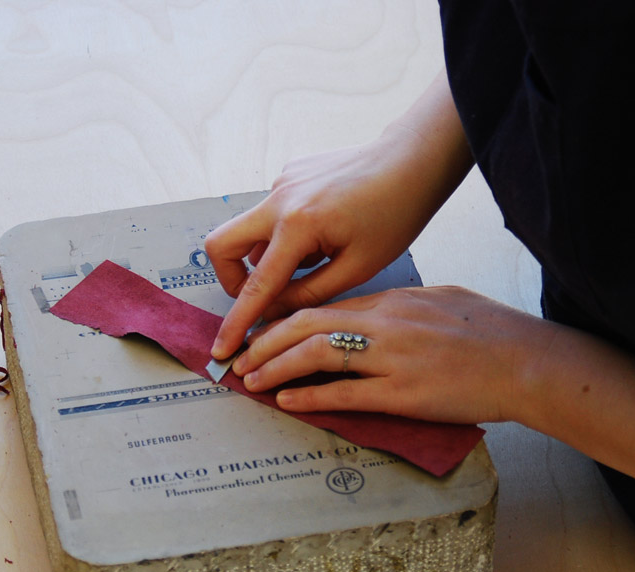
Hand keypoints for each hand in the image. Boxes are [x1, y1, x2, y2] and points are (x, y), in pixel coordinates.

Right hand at [206, 142, 438, 357]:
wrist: (412, 161)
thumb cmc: (395, 214)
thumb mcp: (357, 268)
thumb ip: (309, 294)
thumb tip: (274, 313)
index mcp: (298, 226)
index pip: (256, 285)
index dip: (237, 322)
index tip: (222, 348)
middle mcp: (279, 199)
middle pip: (223, 246)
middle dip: (232, 279)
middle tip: (261, 296)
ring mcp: (281, 181)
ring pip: (251, 230)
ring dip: (269, 255)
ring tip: (317, 258)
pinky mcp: (290, 173)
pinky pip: (273, 212)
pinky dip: (286, 232)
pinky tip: (325, 232)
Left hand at [231, 286, 557, 424]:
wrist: (528, 362)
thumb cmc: (492, 332)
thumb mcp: (440, 302)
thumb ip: (400, 308)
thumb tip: (370, 316)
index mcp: (394, 301)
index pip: (325, 306)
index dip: (285, 320)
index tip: (262, 332)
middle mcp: (386, 324)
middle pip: (308, 324)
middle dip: (267, 341)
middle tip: (241, 357)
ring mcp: (393, 358)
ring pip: (317, 354)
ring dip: (276, 367)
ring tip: (251, 380)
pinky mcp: (403, 393)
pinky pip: (345, 392)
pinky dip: (310, 395)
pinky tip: (286, 400)